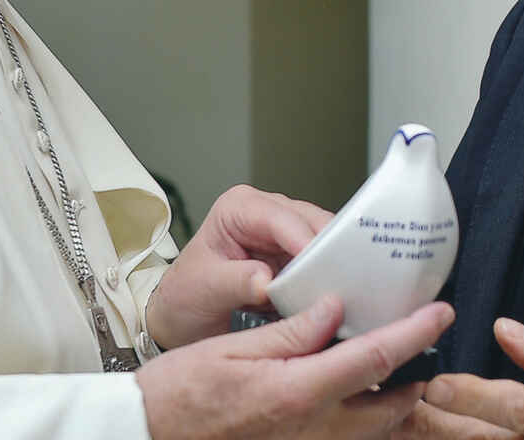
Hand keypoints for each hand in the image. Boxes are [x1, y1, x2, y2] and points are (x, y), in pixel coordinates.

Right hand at [138, 296, 453, 439]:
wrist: (148, 436)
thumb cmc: (180, 391)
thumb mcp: (232, 348)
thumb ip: (291, 331)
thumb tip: (337, 306)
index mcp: (297, 393)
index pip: (374, 360)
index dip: (414, 333)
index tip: (441, 311)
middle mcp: (312, 430)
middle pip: (391, 407)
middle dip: (416, 374)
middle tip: (421, 337)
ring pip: (376, 430)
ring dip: (395, 399)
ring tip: (397, 362)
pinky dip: (367, 418)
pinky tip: (358, 394)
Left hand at [147, 184, 331, 348]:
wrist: (182, 315)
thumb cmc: (185, 294)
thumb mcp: (204, 289)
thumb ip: (236, 282)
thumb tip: (267, 280)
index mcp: (238, 208)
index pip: (280, 218)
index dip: (304, 240)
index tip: (321, 267)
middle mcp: (265, 214)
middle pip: (311, 223)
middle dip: (327, 252)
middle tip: (341, 284)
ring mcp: (283, 236)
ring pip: (324, 242)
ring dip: (332, 268)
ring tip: (340, 294)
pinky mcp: (294, 259)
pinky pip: (322, 264)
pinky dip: (328, 281)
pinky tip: (332, 299)